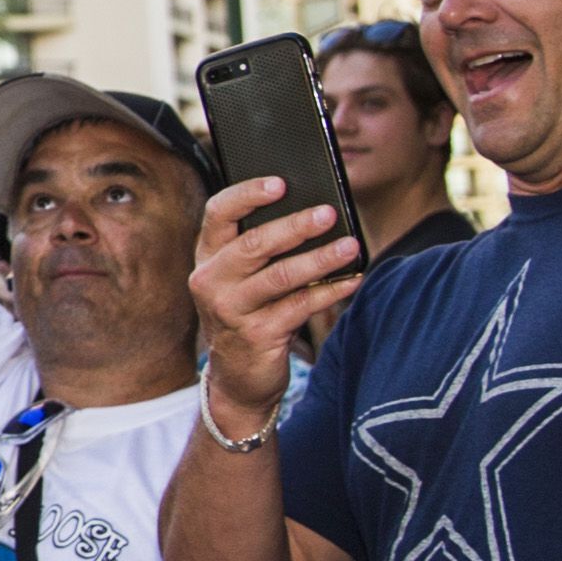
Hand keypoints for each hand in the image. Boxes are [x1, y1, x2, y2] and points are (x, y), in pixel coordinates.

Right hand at [188, 175, 360, 428]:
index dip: (248, 194)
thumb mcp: (244, 277)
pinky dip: (330, 291)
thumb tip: (315, 211)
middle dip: (295, 226)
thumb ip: (263, 246)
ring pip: (281, 276)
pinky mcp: (256, 336)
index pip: (219, 213)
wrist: (238, 377)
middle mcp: (211, 281)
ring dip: (321, 259)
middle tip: (329, 213)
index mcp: (208, 256)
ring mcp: (230, 311)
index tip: (281, 183)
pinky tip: (353, 279)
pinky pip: (300, 306)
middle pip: (254, 245)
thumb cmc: (249, 312)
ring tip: (351, 245)